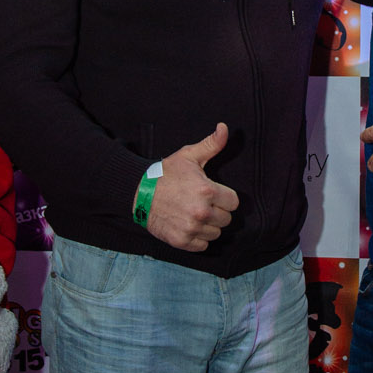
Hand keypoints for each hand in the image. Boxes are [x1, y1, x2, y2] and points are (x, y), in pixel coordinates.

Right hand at [146, 124, 239, 251]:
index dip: (224, 197)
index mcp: (208, 191)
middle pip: (226, 219)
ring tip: (194, 214)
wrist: (138, 192)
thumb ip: (211, 144)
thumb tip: (224, 127)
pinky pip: (202, 245)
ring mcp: (191, 228)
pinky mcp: (181, 241)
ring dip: (208, 225)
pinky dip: (198, 238)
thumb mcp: (189, 156)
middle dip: (217, 211)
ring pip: (215, 233)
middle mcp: (201, 212)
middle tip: (201, 203)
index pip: (234, 202)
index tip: (212, 194)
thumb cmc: (166, 173)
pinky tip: (188, 225)